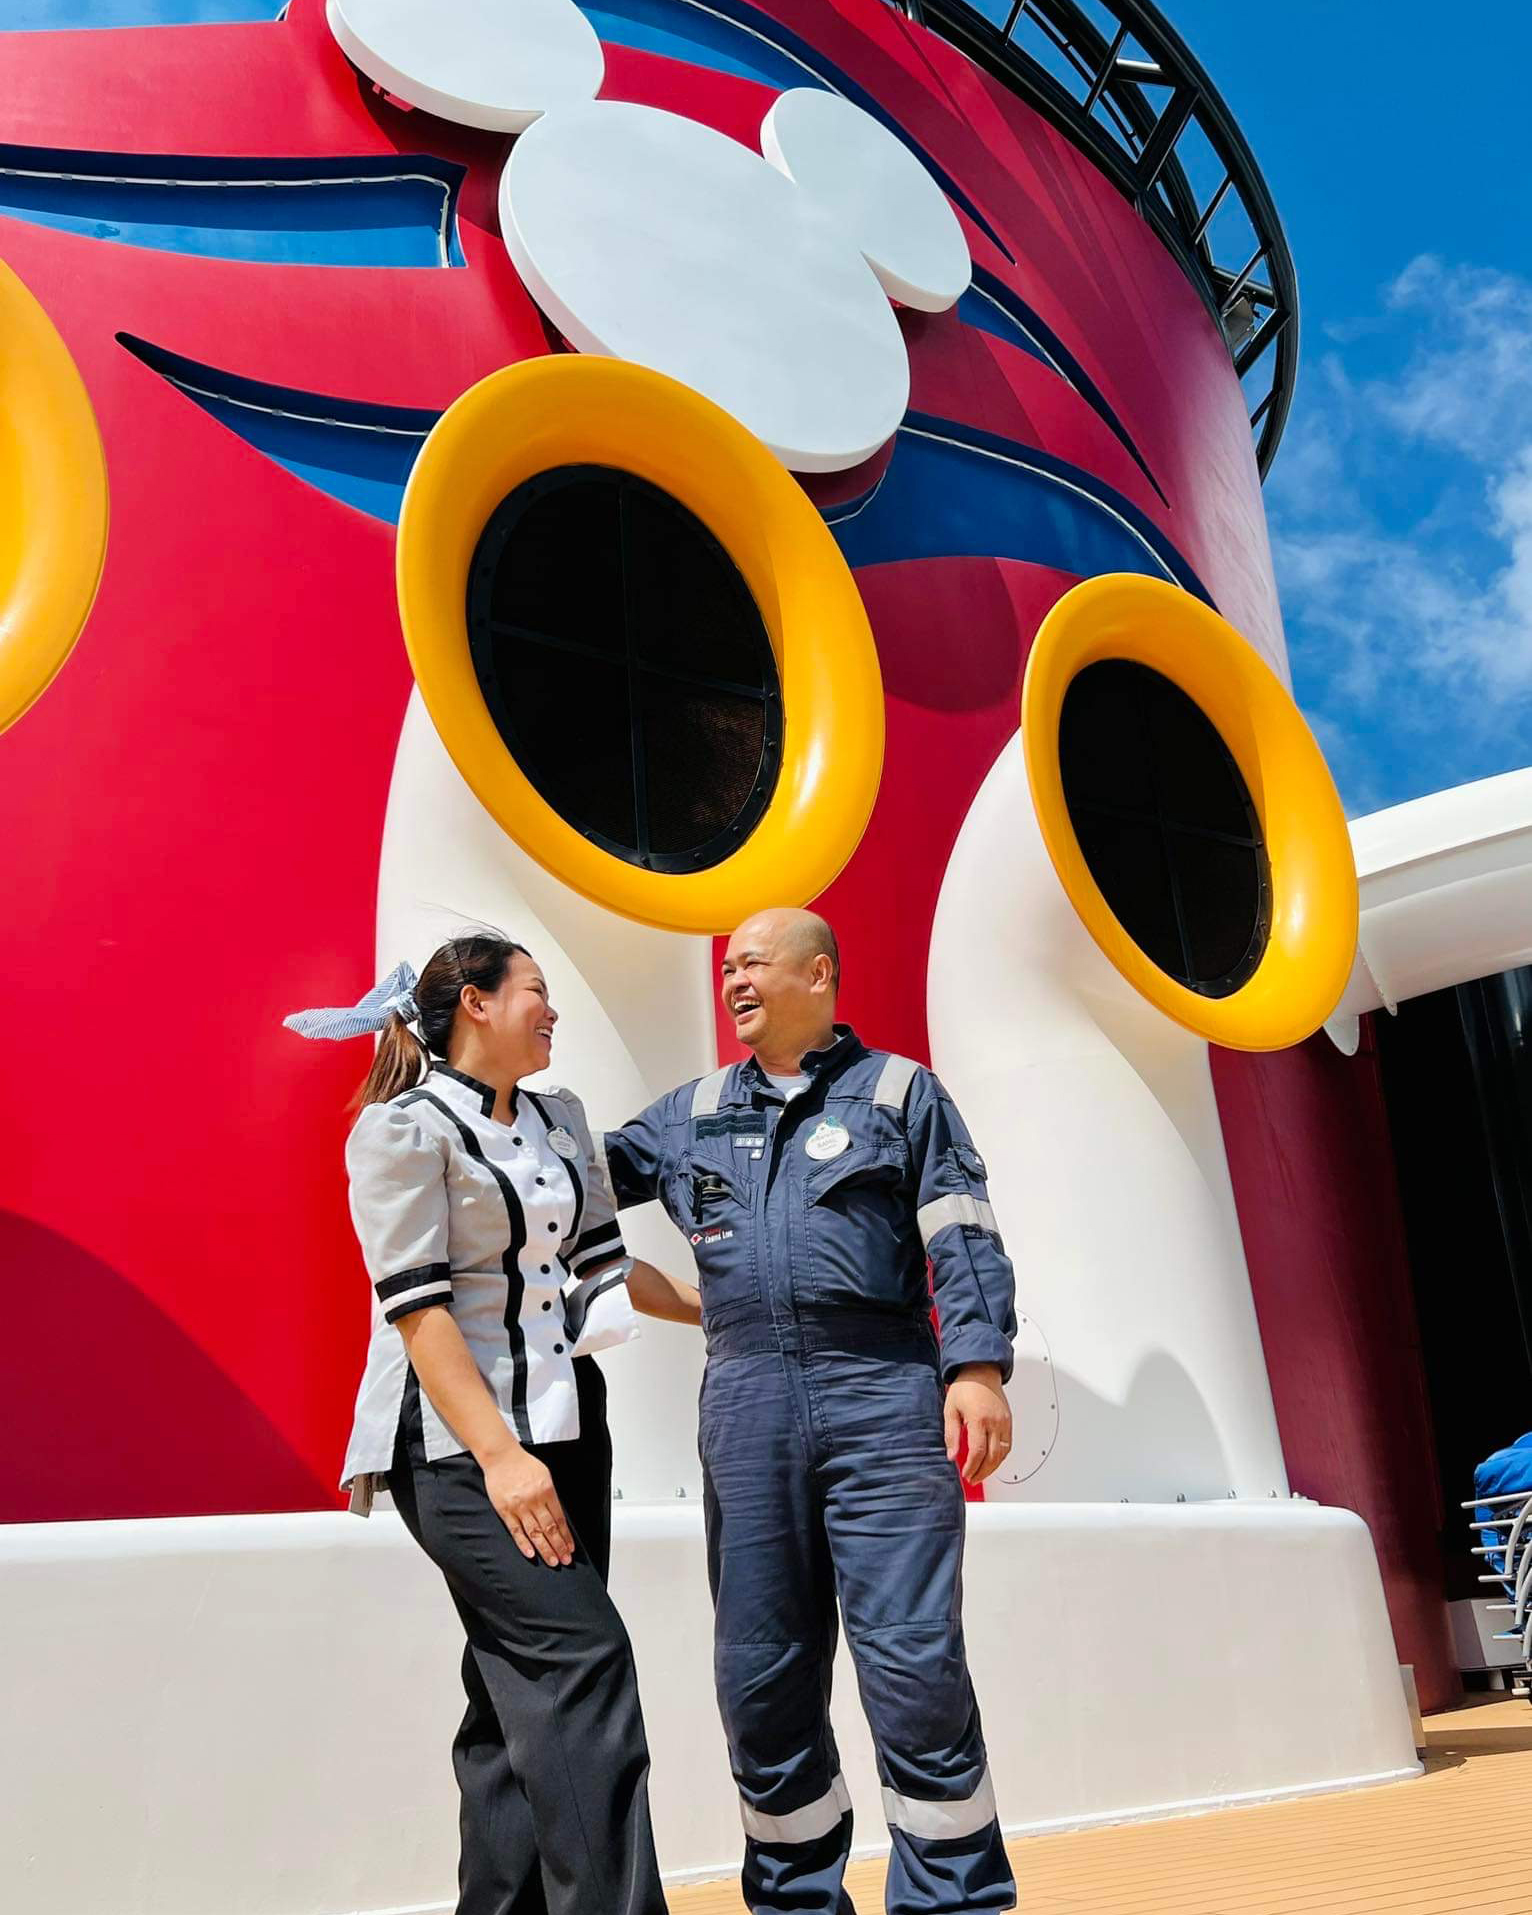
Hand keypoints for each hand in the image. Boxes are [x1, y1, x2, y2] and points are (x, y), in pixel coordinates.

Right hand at [482, 1448, 575, 1566]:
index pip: (560, 1519)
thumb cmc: (523, 1464)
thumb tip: (559, 1516)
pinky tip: (531, 1554)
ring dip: (545, 1549)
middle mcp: (534, 1501)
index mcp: (547, 1491)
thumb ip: (552, 1495)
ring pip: (534, 1533)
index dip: (566, 1536)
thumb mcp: (545, 1475)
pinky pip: (516, 1531)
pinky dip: (523, 1544)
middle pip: (549, 1529)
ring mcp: (519, 1507)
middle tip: (565, 1560)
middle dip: (559, 1547)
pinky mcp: (505, 1511)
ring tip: (552, 1561)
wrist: (502, 1457)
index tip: (570, 1548)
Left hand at [943, 1363, 1011, 1485]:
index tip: (965, 1474)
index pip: (978, 1452)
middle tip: (973, 1479)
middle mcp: (995, 1422)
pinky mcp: (1008, 1421)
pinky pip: (1008, 1444)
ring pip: (1003, 1453)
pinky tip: (992, 1461)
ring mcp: (1004, 1422)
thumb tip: (951, 1455)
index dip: (972, 1467)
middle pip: (993, 1456)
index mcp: (979, 1419)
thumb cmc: (965, 1387)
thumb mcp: (950, 1409)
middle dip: (982, 1472)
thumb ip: (951, 1434)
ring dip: (993, 1468)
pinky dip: (1001, 1456)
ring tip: (981, 1474)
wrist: (980, 1371)